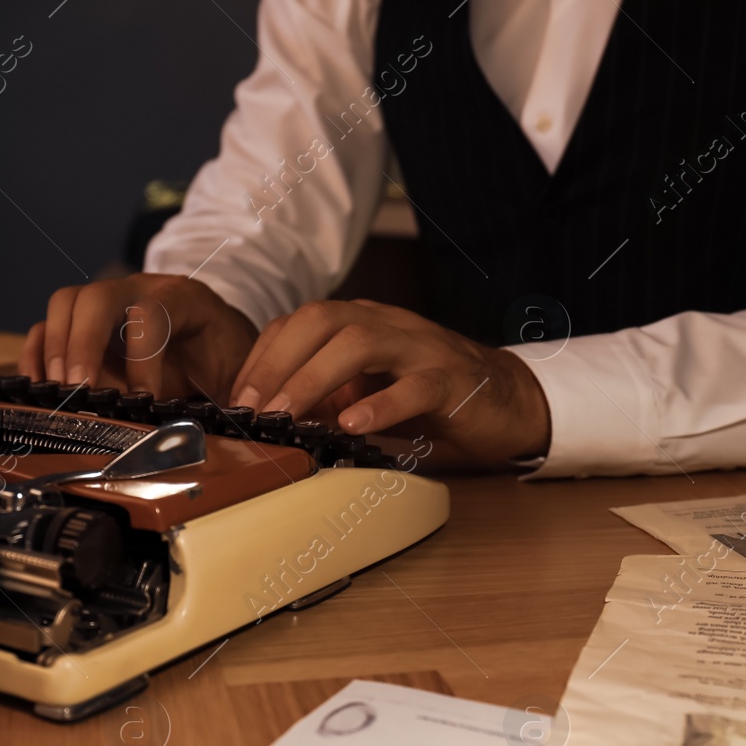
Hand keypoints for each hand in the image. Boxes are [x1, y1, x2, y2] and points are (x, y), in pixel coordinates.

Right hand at [20, 273, 258, 400]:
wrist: (221, 342)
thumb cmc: (225, 358)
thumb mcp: (232, 375)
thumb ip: (215, 396)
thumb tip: (195, 429)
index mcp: (184, 299)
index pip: (152, 314)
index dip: (143, 358)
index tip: (143, 399)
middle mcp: (141, 291)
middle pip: (98, 297)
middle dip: (83, 344)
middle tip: (78, 389)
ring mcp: (109, 303)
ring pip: (67, 303)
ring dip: (55, 347)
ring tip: (56, 389)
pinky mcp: (87, 324)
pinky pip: (50, 325)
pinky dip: (38, 353)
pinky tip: (38, 385)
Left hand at [229, 299, 551, 463]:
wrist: (508, 399)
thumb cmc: (432, 397)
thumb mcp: (369, 392)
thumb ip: (327, 398)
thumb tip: (272, 420)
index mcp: (363, 323)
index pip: (299, 324)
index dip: (262, 357)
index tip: (237, 398)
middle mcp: (388, 325)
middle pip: (321, 320)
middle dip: (278, 361)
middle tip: (253, 406)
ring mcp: (421, 349)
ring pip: (359, 343)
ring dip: (313, 379)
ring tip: (287, 414)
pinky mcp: (453, 380)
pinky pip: (414, 386)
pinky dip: (380, 405)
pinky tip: (355, 425)